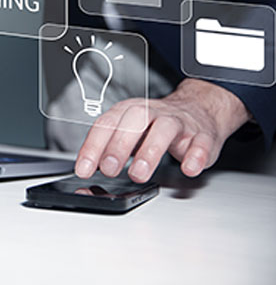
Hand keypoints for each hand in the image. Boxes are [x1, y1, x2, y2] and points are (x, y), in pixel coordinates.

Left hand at [75, 79, 250, 182]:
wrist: (197, 110)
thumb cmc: (155, 125)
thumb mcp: (128, 131)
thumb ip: (108, 148)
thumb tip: (86, 169)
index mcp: (128, 112)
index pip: (107, 124)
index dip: (93, 146)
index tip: (83, 169)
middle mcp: (152, 113)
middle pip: (134, 121)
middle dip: (119, 145)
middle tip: (109, 169)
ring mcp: (177, 122)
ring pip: (164, 129)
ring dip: (150, 151)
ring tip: (139, 174)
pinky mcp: (201, 135)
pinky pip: (199, 142)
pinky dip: (195, 155)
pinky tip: (188, 169)